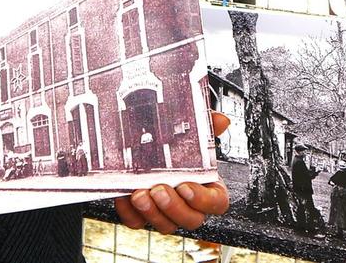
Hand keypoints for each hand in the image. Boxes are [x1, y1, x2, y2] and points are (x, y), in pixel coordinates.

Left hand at [114, 113, 230, 233]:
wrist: (140, 142)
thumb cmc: (173, 143)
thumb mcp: (190, 130)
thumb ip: (207, 125)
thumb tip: (221, 120)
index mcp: (206, 186)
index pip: (217, 203)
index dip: (204, 200)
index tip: (186, 187)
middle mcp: (187, 204)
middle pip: (192, 220)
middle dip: (174, 208)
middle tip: (159, 189)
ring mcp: (165, 212)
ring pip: (166, 225)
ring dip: (152, 213)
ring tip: (139, 194)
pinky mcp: (142, 215)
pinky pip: (137, 222)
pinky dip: (130, 213)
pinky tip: (124, 197)